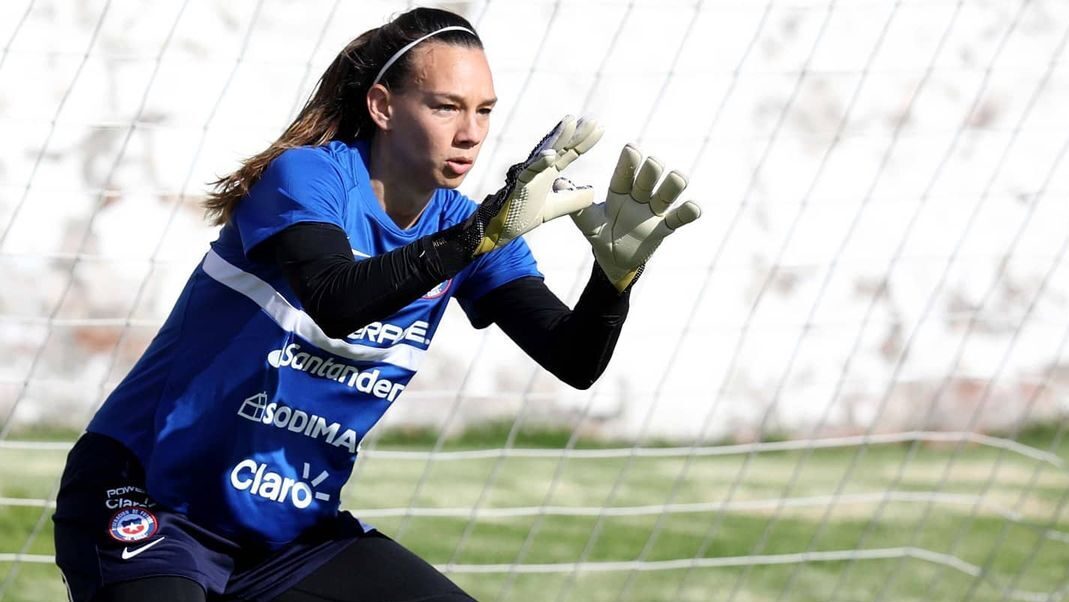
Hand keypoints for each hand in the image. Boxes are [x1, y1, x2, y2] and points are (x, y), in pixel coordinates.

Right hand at [467, 115, 602, 254]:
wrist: (497, 230)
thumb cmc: (520, 214)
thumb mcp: (554, 209)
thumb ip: (573, 201)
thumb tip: (593, 192)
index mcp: (547, 172)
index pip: (569, 153)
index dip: (584, 141)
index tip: (600, 127)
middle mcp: (538, 169)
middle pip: (560, 147)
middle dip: (576, 133)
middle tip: (592, 119)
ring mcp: (527, 175)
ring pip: (544, 152)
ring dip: (558, 138)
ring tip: (571, 122)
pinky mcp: (517, 184)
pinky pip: (528, 171)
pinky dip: (539, 163)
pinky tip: (551, 155)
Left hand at [571, 144, 701, 292]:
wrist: (613, 260)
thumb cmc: (600, 235)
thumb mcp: (588, 223)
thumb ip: (578, 206)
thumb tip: (559, 184)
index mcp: (619, 191)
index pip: (625, 173)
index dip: (629, 162)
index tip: (631, 149)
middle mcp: (639, 196)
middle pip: (648, 178)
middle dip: (651, 171)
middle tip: (652, 164)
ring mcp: (654, 211)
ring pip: (667, 193)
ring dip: (673, 184)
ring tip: (678, 178)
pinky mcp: (664, 227)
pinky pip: (679, 218)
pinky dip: (688, 212)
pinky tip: (694, 208)